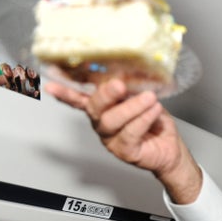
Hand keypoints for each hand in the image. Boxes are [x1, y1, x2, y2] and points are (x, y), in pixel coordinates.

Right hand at [44, 79, 201, 204]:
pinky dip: (142, 119)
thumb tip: (129, 69)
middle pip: (93, 107)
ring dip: (132, 107)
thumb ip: (132, 85)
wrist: (171, 147)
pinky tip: (154, 111)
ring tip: (150, 98)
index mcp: (102, 106)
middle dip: (105, 94)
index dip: (64, 92)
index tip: (50, 85)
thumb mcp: (144, 96)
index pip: (78, 97)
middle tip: (119, 85)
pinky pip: (129, 134)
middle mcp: (101, 122)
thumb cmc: (155, 120)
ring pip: (111, 121)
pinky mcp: (124, 151)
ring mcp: (110, 139)